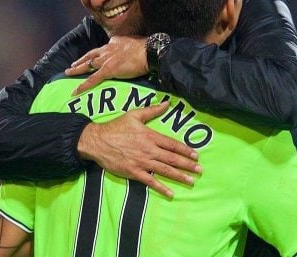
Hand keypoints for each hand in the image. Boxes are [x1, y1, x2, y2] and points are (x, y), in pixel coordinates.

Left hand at [65, 36, 147, 94]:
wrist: (148, 52)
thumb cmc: (146, 48)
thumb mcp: (134, 42)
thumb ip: (128, 46)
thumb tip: (130, 49)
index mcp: (114, 42)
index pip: (103, 48)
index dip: (99, 53)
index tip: (97, 56)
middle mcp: (107, 49)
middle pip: (91, 55)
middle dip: (82, 60)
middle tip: (73, 64)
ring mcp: (106, 60)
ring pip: (87, 65)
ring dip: (77, 69)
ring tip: (69, 72)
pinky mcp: (107, 70)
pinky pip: (92, 79)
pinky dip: (82, 86)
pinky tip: (75, 91)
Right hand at [77, 102, 201, 196]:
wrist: (97, 141)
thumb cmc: (116, 127)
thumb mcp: (134, 115)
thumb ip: (152, 110)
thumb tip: (167, 103)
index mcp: (150, 136)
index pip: (172, 144)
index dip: (185, 150)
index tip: (196, 155)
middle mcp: (149, 150)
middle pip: (172, 159)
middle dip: (187, 165)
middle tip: (199, 170)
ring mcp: (142, 162)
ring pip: (165, 170)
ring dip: (179, 176)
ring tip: (191, 181)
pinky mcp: (134, 172)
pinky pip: (150, 181)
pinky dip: (161, 188)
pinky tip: (171, 193)